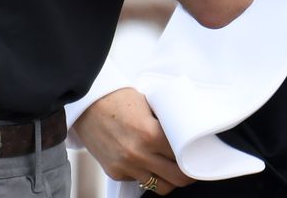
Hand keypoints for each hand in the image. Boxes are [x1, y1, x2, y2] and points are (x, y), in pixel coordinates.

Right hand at [74, 88, 193, 192]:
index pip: (184, 157)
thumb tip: (185, 133)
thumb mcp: (148, 106)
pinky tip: (146, 162)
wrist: (87, 104)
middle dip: (187, 175)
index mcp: (151, 134)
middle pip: (177, 178)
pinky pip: (138, 181)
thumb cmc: (118, 100)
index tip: (199, 157)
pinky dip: (146, 174)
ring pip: (159, 187)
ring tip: (171, 169)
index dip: (195, 157)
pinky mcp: (115, 172)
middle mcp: (139, 154)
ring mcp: (126, 166)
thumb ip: (165, 123)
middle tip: (192, 168)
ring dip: (168, 179)